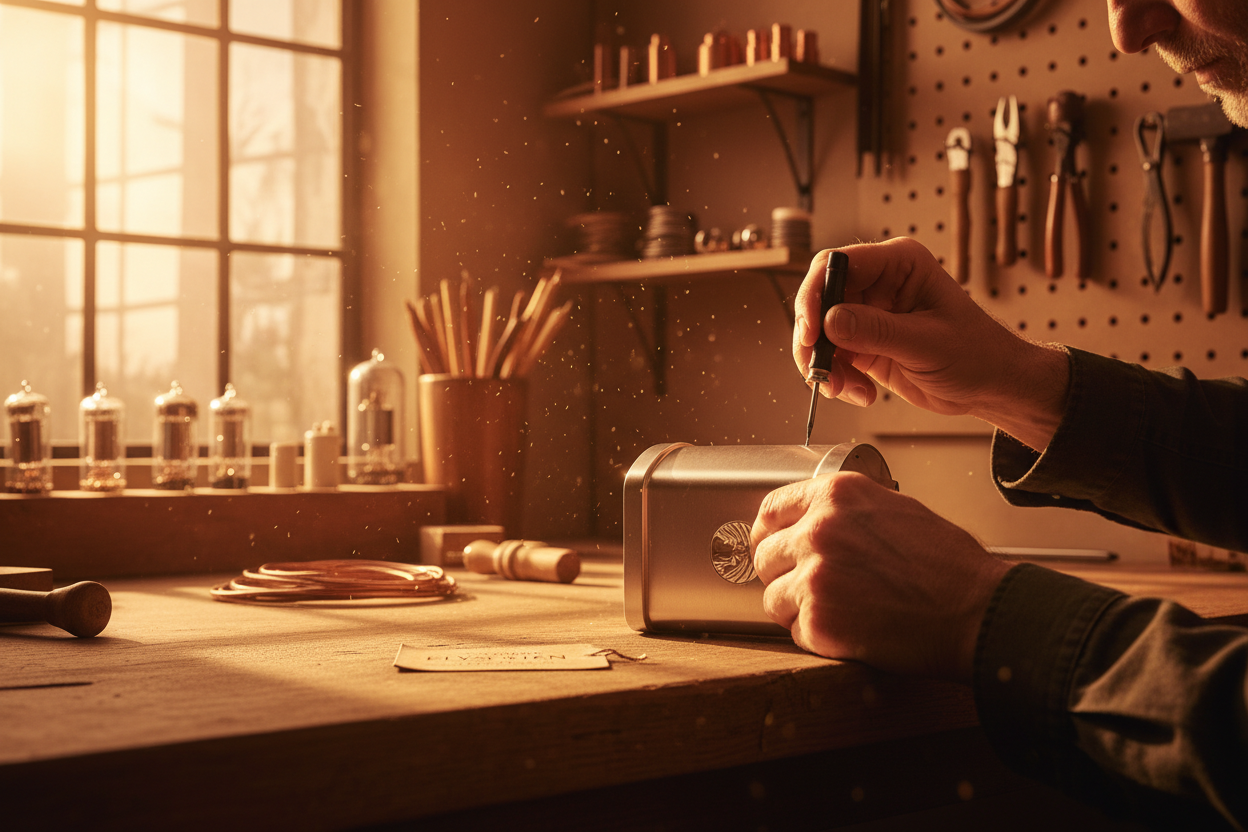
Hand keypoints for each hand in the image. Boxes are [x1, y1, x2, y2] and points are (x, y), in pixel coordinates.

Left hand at [751, 471, 1011, 682]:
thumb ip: (844, 513)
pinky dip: (818, 637)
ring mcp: (814, 574)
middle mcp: (819, 528)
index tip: (772, 548)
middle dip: (783, 576)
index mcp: (837, 495)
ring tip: (842, 612)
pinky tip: (853, 630)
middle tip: (816, 590)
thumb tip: (807, 522)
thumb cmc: (948, 567)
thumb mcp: (894, 510)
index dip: (769, 534)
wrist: (976, 611)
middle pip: (764, 556)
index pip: (770, 509)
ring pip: (773, 597)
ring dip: (798, 610)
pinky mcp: (818, 619)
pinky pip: (795, 631)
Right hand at [794, 237, 1069, 450]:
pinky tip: (859, 393)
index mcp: (899, 264)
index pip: (838, 264)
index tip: (811, 330)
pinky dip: (836, 378)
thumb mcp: (927, 343)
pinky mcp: (862, 343)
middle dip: (813, 336)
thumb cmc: (977, 354)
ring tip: (845, 388)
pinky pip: (830, 356)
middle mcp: (878, 284)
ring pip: (819, 331)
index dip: (816, 294)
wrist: (990, 386)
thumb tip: (830, 321)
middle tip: (816, 365)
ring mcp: (867, 314)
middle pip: (819, 297)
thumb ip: (877, 330)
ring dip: (823, 364)